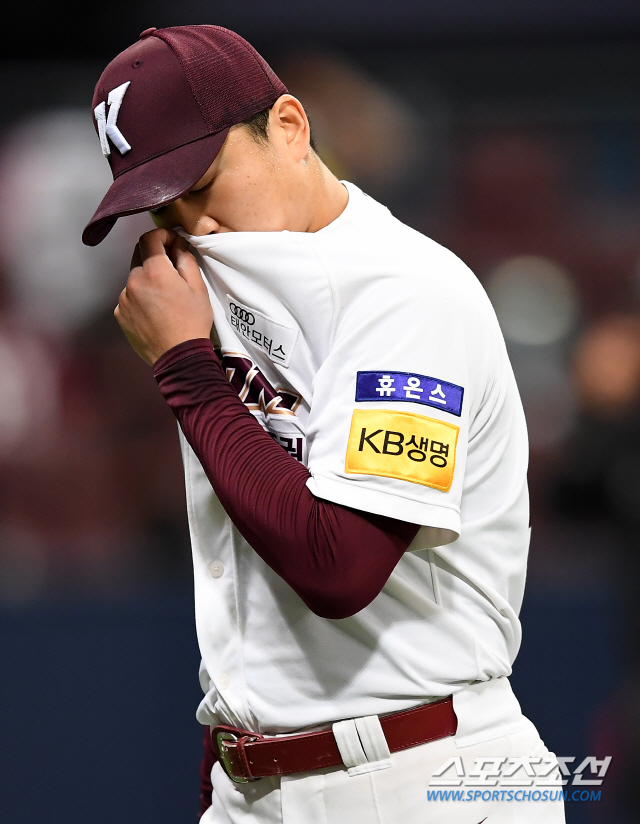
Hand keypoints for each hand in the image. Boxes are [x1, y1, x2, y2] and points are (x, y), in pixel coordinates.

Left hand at [115, 228, 213, 364]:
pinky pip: (129, 296)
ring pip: (135, 277)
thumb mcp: (197, 287)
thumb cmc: (192, 322)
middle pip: (140, 255)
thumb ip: (185, 259)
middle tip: (171, 269)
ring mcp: (124, 298)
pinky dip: (140, 297)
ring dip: (148, 279)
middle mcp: (134, 280)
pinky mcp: (120, 313)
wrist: (178, 356)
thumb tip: (177, 244)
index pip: (150, 237)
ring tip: (164, 297)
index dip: (163, 235)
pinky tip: (155, 311)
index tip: (172, 242)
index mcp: (154, 271)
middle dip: (155, 256)